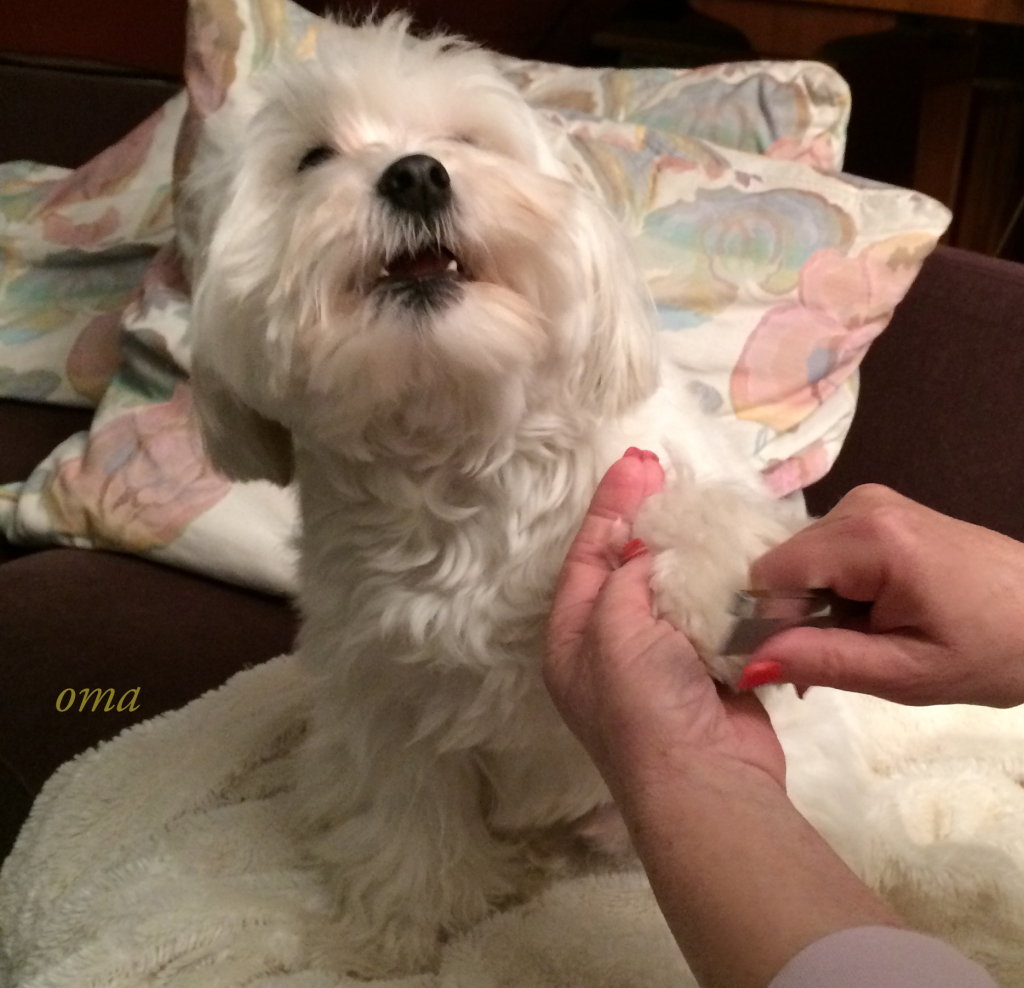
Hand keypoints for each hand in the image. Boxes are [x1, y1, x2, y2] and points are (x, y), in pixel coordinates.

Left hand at [545, 450, 784, 804]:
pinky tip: (733, 548)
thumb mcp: (613, 628)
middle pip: (628, 566)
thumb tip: (649, 555)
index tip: (635, 463)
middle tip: (665, 469)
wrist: (704, 784)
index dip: (610, 508)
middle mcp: (611, 645)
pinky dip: (721, 581)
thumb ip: (627, 577)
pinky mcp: (710, 666)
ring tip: (701, 500)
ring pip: (673, 585)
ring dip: (688, 548)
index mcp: (573, 636)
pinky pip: (712, 610)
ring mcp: (662, 657)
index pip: (588, 555)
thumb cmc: (643, 702)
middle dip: (647, 521)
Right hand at [748, 484, 1023, 706]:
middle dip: (796, 615)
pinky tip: (870, 614)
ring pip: (800, 559)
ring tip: (864, 639)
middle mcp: (860, 504)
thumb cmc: (994, 650)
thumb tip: (747, 665)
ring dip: (815, 604)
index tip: (800, 661)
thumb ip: (823, 661)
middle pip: (784, 564)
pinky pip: (824, 550)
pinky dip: (833, 588)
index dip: (770, 620)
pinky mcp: (877, 508)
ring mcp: (869, 500)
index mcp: (869, 537)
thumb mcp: (907, 673)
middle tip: (840, 661)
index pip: (770, 573)